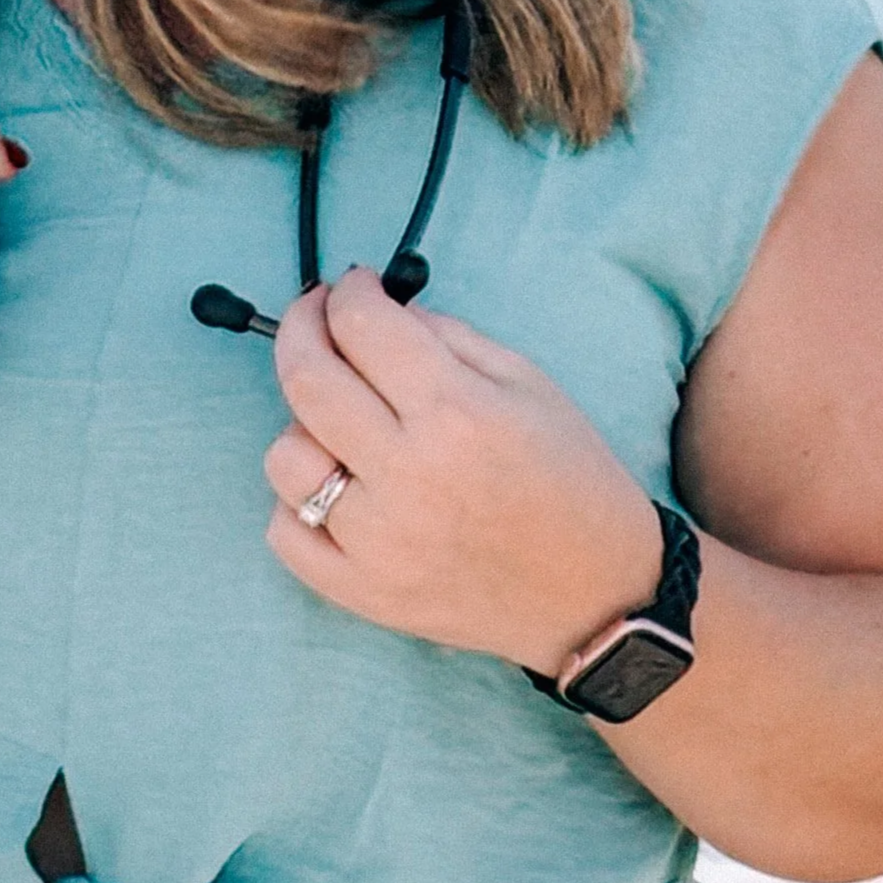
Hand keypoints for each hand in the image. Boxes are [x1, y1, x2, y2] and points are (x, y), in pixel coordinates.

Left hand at [264, 266, 662, 672]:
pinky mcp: (366, 594)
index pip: (361, 325)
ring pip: (284, 457)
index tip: (351, 287)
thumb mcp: (528, 383)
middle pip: (305, 379)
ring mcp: (380, 542)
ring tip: (340, 420)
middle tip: (316, 317)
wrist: (598, 595)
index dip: (346, 291)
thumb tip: (379, 310)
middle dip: (300, 326)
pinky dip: (297, 502)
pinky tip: (336, 485)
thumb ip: (447, 336)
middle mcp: (409, 475)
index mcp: (457, 412)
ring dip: (301, 422)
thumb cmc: (572, 480)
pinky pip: (285, 535)